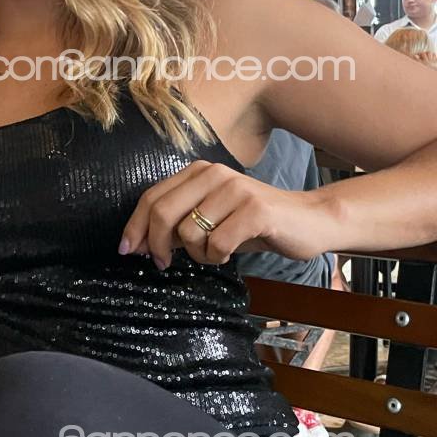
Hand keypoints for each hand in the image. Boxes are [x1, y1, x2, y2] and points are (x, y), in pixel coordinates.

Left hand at [118, 160, 332, 269]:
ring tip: (214, 254)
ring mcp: (234, 189)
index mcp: (198, 172)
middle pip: (162, 212)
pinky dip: (217, 257)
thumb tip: (139, 243)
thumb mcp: (210, 221)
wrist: (309, 221)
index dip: (134, 226)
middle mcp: (213, 173)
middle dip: (155, 245)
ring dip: (196, 255)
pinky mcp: (255, 210)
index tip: (127, 251)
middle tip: (161, 264)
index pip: (151, 197)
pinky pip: (217, 243)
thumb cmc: (254, 224)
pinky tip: (229, 255)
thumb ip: (177, 226)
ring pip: (188, 232)